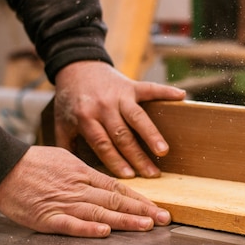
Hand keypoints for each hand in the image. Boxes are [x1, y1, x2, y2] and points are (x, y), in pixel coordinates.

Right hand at [0, 146, 171, 237]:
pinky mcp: (46, 218)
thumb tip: (110, 184)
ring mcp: (63, 203)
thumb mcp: (67, 160)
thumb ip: (89, 174)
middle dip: (142, 211)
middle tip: (164, 219)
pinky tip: (104, 232)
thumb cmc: (33, 163)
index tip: (159, 208)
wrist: (1, 167)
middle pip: (115, 201)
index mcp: (84, 175)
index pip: (119, 189)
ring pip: (99, 213)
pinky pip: (70, 224)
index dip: (141, 200)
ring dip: (124, 220)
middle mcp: (79, 189)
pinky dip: (87, 228)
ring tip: (146, 226)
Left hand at [53, 61, 185, 178]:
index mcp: (85, 117)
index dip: (116, 161)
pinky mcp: (131, 85)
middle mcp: (103, 106)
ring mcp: (119, 95)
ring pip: (137, 117)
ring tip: (164, 151)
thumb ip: (66, 146)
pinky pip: (150, 88)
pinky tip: (182, 96)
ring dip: (151, 134)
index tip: (130, 177)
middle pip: (122, 135)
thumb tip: (74, 172)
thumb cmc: (71, 100)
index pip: (103, 144)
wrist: (75, 66)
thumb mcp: (62, 122)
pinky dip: (166, 91)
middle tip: (152, 175)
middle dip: (138, 157)